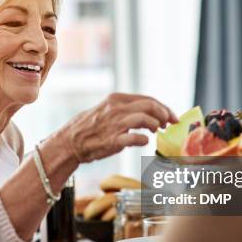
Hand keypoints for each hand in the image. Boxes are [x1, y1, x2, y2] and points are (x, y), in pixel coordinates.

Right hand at [58, 93, 177, 162]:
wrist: (70, 142)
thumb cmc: (90, 128)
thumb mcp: (107, 110)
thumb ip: (126, 109)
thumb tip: (149, 113)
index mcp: (116, 99)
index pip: (148, 99)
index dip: (164, 108)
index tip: (172, 117)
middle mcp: (116, 109)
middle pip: (150, 106)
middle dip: (165, 114)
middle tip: (169, 124)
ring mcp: (114, 124)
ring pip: (145, 119)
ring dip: (156, 126)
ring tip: (156, 132)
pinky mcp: (112, 140)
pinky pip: (135, 138)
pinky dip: (144, 139)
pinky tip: (144, 141)